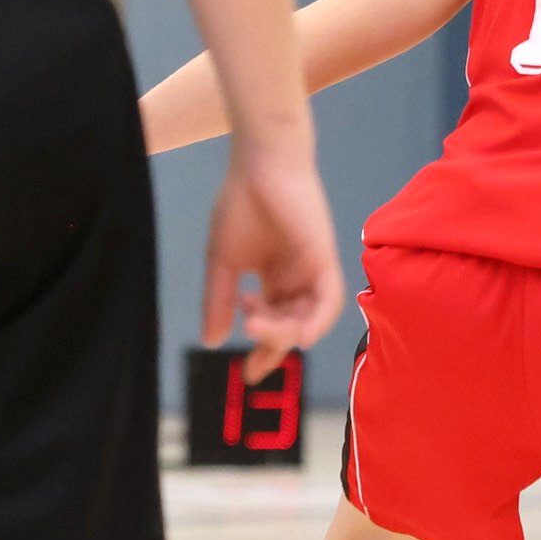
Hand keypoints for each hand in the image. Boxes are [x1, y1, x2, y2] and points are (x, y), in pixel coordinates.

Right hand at [199, 148, 344, 371]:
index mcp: (274, 279)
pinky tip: (298, 334)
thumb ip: (218, 301)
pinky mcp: (325, 258)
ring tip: (259, 327)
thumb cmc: (240, 203)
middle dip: (270, 341)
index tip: (249, 375)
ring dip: (286, 332)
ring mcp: (313, 270)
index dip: (264, 353)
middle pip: (291, 327)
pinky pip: (329, 300)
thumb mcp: (222, 262)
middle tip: (247, 336)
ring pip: (309, 319)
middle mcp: (297, 280)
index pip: (274, 325)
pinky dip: (317, 321)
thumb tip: (211, 341)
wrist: (258, 164)